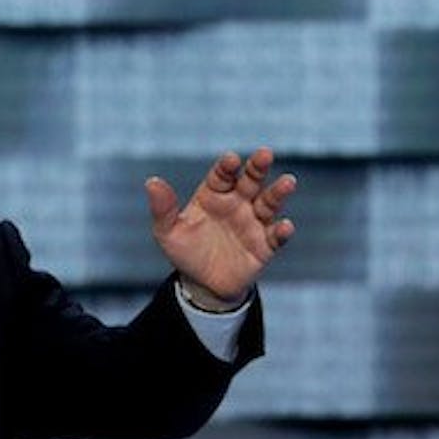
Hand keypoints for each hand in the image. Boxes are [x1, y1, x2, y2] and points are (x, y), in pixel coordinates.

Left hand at [145, 148, 296, 307]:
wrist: (203, 284)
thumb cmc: (186, 251)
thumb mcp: (168, 232)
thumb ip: (163, 209)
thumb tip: (151, 182)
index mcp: (213, 195)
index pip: (221, 175)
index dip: (226, 166)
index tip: (230, 159)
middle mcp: (237, 204)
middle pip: (250, 181)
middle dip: (257, 168)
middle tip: (265, 154)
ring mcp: (253, 223)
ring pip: (269, 203)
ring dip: (278, 193)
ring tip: (288, 182)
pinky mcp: (265, 246)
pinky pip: (276, 237)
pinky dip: (281, 231)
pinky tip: (285, 226)